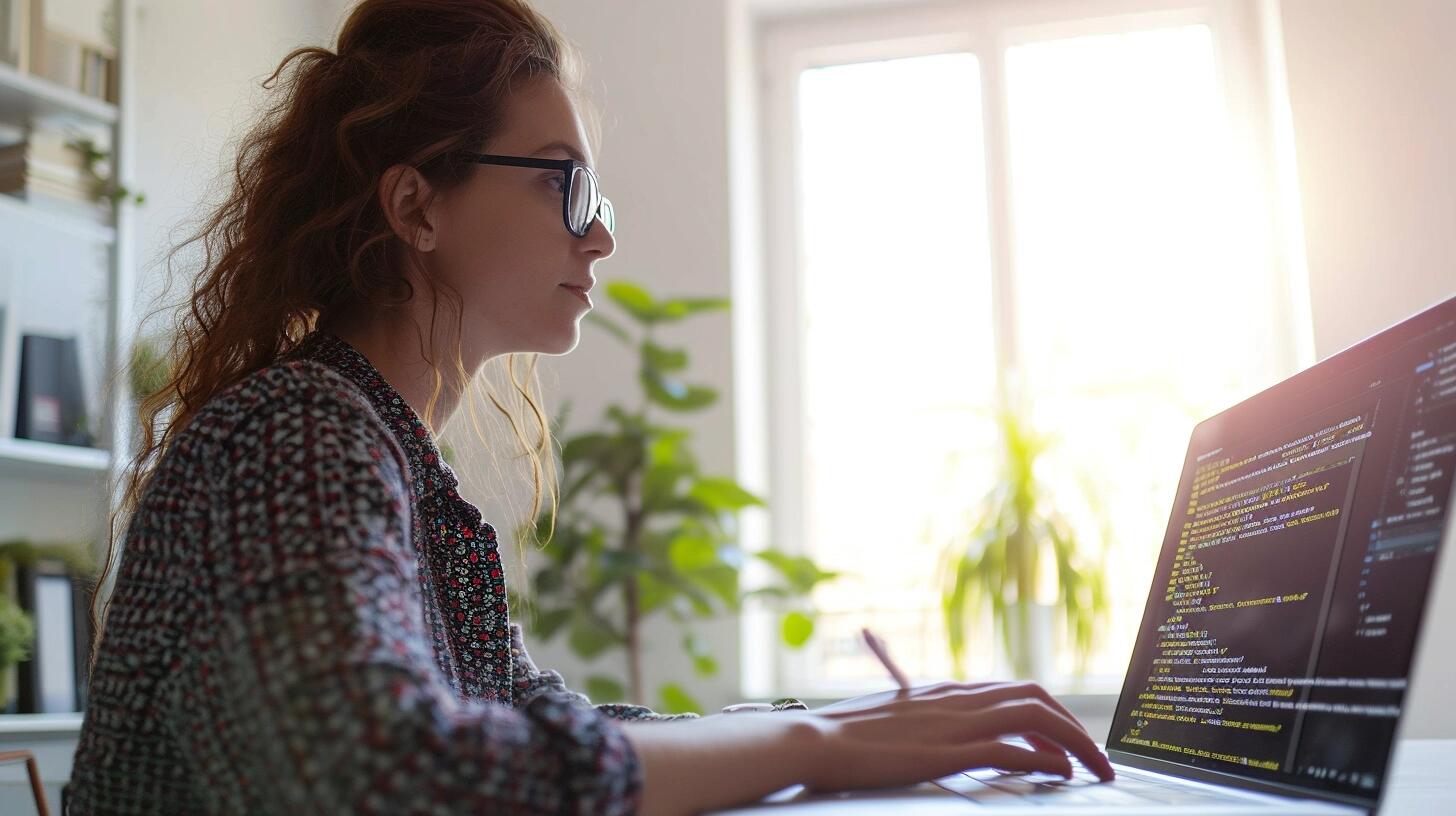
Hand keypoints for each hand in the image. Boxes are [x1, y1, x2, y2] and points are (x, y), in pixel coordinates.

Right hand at [800, 680, 1114, 792]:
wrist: (816, 740)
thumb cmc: (847, 734)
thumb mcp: (895, 716)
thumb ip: (926, 717)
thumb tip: (951, 733)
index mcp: (947, 690)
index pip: (1016, 690)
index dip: (1053, 712)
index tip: (1070, 739)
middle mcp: (957, 699)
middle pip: (1036, 697)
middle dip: (1076, 726)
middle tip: (1096, 757)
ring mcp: (953, 724)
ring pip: (1033, 717)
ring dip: (1074, 741)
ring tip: (1094, 769)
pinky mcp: (945, 752)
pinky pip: (1008, 750)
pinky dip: (1042, 759)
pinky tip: (1059, 774)